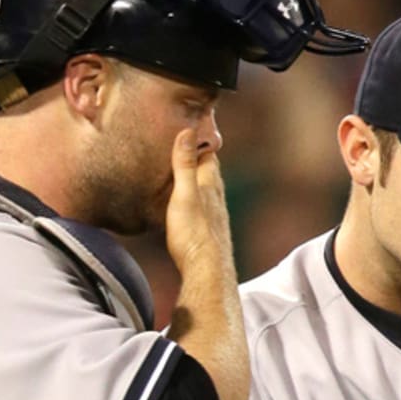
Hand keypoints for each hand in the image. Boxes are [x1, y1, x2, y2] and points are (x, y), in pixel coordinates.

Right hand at [165, 128, 233, 278]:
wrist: (207, 273)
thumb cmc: (194, 235)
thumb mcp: (184, 194)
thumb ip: (185, 165)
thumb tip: (187, 131)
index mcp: (210, 185)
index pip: (209, 155)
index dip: (201, 140)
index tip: (194, 126)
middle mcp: (216, 199)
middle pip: (211, 172)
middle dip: (202, 157)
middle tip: (191, 144)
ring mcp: (216, 217)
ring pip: (210, 191)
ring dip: (202, 180)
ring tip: (191, 172)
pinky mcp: (211, 234)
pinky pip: (206, 209)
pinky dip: (200, 201)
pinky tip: (195, 207)